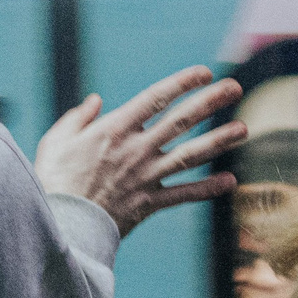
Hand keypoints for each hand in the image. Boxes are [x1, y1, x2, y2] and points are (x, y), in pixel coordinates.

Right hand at [35, 66, 246, 237]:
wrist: (61, 225)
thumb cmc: (54, 181)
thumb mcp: (57, 140)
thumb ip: (79, 118)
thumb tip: (96, 100)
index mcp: (114, 129)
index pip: (155, 98)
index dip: (182, 82)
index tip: (204, 72)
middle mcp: (136, 149)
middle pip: (180, 121)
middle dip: (209, 102)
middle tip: (234, 88)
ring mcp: (146, 176)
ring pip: (189, 154)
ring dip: (219, 141)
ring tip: (243, 129)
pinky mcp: (149, 202)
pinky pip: (183, 194)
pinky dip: (206, 189)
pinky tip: (229, 181)